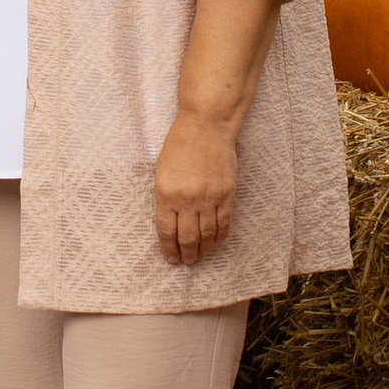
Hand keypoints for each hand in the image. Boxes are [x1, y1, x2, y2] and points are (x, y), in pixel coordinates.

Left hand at [154, 109, 238, 266]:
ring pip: (206, 234)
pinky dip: (219, 235)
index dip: (168, 249)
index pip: (166, 231)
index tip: (171, 259)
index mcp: (166, 193)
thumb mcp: (161, 170)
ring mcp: (209, 197)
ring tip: (199, 256)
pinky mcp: (226, 193)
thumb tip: (170, 223)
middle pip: (187, 237)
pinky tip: (215, 242)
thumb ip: (165, 197)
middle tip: (186, 262)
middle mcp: (187, 199)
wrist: (206, 127)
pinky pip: (224, 222)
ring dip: (202, 249)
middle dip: (186, 254)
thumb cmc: (179, 145)